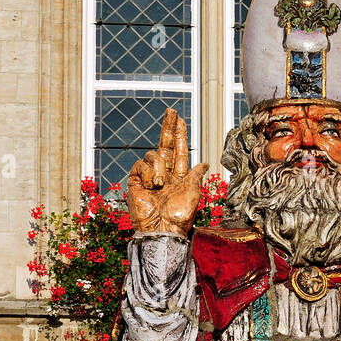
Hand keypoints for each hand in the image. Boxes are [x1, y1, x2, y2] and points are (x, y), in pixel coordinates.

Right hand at [126, 107, 207, 235]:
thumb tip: (205, 163)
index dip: (179, 135)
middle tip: (172, 111)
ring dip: (158, 167)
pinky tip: (150, 186)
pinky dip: (147, 174)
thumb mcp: (194, 192)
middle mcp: (164, 173)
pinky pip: (140, 165)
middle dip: (169, 127)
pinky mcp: (135, 181)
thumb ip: (196, 175)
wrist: (162, 229)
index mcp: (178, 176)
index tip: (180, 120)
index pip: (178, 151)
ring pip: (153, 155)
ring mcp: (149, 177)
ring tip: (160, 184)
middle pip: (164, 144)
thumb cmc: (179, 215)